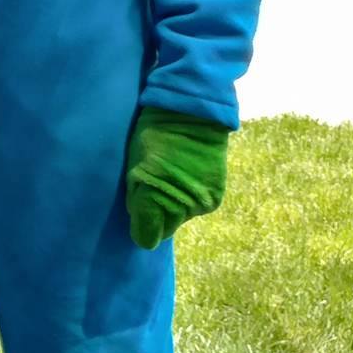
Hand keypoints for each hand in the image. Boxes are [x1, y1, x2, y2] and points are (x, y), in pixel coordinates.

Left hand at [124, 108, 229, 249]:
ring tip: (169, 176)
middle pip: (166, 227)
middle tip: (152, 184)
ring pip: (181, 217)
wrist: (191, 113)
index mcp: (158, 201)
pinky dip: (188, 197)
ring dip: (174, 204)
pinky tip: (184, 176)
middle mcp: (186, 209)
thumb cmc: (154, 137)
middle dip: (157, 213)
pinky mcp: (217, 196)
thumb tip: (143, 238)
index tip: (138, 204)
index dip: (141, 222)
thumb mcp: (136, 168)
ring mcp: (204, 203)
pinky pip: (196, 207)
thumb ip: (138, 205)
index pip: (148, 235)